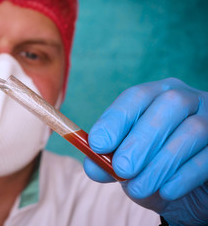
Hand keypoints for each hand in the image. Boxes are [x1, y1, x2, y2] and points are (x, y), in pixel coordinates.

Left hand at [83, 78, 207, 224]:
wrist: (184, 188)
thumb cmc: (149, 164)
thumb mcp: (124, 162)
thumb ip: (105, 162)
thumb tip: (93, 164)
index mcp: (155, 95)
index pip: (136, 96)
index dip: (116, 119)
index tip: (98, 145)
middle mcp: (186, 99)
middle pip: (169, 105)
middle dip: (141, 140)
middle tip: (122, 169)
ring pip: (193, 131)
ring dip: (161, 163)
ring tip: (138, 188)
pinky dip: (185, 175)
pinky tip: (166, 191)